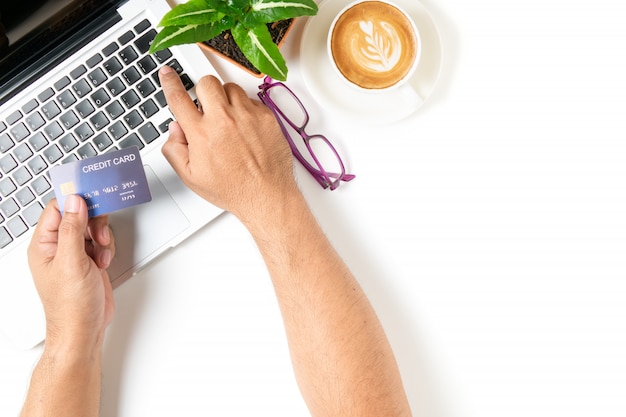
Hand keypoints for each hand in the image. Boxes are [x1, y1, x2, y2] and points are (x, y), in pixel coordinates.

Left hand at [27, 195, 115, 345]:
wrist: (84, 329)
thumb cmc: (70, 305)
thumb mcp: (71, 262)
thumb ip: (72, 229)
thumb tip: (74, 202)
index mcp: (43, 245)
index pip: (56, 209)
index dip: (73, 200)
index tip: (91, 194)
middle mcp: (57, 247)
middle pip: (77, 215)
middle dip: (92, 221)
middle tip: (98, 232)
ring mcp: (74, 254)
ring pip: (91, 228)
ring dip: (101, 236)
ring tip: (101, 251)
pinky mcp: (89, 261)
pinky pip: (100, 242)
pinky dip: (106, 248)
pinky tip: (103, 261)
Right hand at [158, 66, 297, 224]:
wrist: (266, 195)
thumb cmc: (233, 189)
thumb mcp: (191, 177)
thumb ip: (174, 149)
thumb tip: (174, 129)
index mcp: (201, 133)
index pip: (178, 97)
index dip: (170, 81)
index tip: (168, 73)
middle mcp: (224, 119)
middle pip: (206, 82)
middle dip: (202, 91)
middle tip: (206, 107)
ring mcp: (247, 116)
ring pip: (230, 88)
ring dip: (225, 99)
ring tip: (228, 120)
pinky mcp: (266, 117)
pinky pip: (251, 100)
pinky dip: (246, 109)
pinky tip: (245, 127)